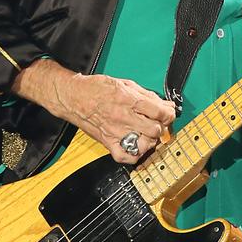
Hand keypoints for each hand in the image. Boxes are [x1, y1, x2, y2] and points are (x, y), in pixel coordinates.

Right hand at [12, 59, 175, 163]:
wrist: (73, 97)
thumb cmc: (97, 88)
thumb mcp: (125, 84)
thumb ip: (147, 95)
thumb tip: (166, 104)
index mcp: (129, 99)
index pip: (159, 112)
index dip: (168, 114)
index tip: (167, 114)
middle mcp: (123, 117)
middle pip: (155, 130)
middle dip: (160, 126)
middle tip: (156, 123)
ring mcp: (116, 132)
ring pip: (146, 144)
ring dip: (150, 139)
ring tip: (146, 132)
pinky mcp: (108, 143)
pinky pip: (128, 157)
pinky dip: (136, 153)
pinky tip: (136, 144)